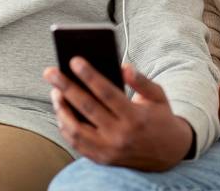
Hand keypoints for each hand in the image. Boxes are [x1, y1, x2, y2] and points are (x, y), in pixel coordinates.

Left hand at [44, 59, 192, 170]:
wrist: (170, 155)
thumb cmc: (161, 118)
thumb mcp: (158, 96)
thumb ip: (141, 81)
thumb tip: (123, 66)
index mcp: (135, 117)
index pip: (107, 93)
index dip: (89, 76)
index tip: (74, 60)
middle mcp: (121, 136)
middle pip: (87, 108)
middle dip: (65, 87)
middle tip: (50, 72)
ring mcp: (109, 150)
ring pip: (76, 130)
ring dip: (61, 109)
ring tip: (55, 91)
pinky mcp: (103, 160)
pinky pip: (77, 144)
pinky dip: (66, 127)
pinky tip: (62, 110)